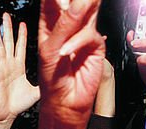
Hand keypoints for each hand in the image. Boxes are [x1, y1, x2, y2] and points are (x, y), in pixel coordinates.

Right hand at [0, 13, 39, 124]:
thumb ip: (45, 82)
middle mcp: (9, 65)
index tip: (21, 23)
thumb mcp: (37, 91)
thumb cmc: (19, 104)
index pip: (20, 47)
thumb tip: (58, 78)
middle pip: (8, 42)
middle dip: (7, 28)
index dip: (21, 35)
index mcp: (18, 66)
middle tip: (4, 14)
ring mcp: (1, 69)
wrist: (7, 116)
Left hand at [37, 0, 105, 123]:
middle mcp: (68, 24)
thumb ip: (63, 26)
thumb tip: (78, 4)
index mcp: (51, 22)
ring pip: (88, 10)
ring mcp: (82, 33)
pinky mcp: (95, 44)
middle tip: (72, 2)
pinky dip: (78, 41)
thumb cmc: (52, 77)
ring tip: (77, 8)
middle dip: (75, 1)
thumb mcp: (49, 49)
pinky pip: (90, 34)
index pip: (52, 0)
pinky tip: (67, 51)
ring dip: (82, 8)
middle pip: (74, 1)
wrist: (64, 101)